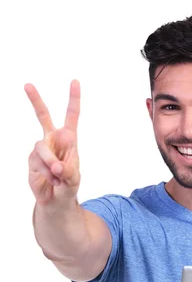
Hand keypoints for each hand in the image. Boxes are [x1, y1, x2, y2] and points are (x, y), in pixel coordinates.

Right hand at [25, 80, 80, 205]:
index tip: (75, 81)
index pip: (71, 115)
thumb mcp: (74, 178)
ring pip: (41, 148)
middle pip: (43, 116)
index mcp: (69, 139)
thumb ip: (68, 170)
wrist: (56, 200)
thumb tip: (56, 164)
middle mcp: (53, 140)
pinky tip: (53, 180)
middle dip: (35, 100)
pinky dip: (47, 173)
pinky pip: (37, 162)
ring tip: (58, 175)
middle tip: (27, 84)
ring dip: (50, 162)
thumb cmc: (69, 185)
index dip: (73, 99)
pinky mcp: (32, 159)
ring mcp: (41, 149)